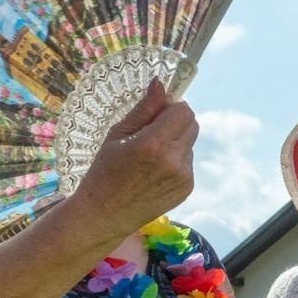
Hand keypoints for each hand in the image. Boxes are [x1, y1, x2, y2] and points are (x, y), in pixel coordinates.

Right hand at [75, 80, 198, 233]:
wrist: (105, 213)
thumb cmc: (105, 171)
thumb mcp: (118, 135)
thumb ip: (144, 110)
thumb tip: (160, 83)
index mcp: (153, 144)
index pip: (184, 111)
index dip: (172, 108)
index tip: (158, 113)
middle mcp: (173, 160)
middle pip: (192, 125)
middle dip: (176, 122)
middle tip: (153, 132)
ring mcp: (183, 176)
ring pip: (190, 144)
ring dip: (176, 142)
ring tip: (150, 157)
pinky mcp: (187, 188)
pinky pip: (188, 163)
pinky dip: (176, 161)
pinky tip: (154, 172)